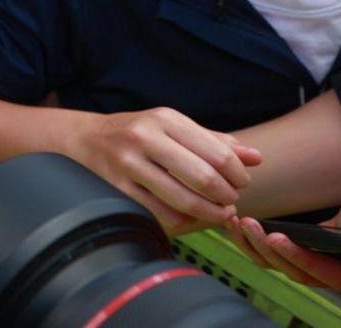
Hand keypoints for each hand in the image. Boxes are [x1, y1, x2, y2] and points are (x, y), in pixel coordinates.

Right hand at [65, 108, 262, 230]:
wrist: (84, 139)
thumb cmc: (138, 134)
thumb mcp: (172, 127)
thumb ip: (213, 141)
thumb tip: (256, 157)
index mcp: (164, 119)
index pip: (217, 151)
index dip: (238, 173)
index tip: (242, 183)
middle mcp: (145, 138)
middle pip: (203, 177)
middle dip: (226, 195)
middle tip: (231, 202)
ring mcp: (128, 164)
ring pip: (182, 200)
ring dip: (209, 213)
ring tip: (218, 213)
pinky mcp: (117, 188)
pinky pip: (160, 214)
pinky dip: (183, 222)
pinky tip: (191, 218)